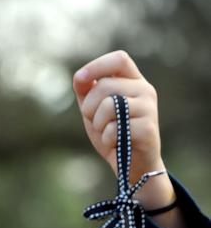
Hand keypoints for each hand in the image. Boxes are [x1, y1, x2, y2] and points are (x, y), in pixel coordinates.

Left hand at [74, 50, 187, 227]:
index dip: (97, 66)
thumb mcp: (95, 113)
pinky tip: (115, 145)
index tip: (79, 80)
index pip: (119, 59)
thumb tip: (79, 78)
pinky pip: (115, 128)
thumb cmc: (114, 137)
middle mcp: (145, 90)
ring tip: (106, 134)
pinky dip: (107, 140)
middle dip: (89, 107)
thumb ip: (87, 94)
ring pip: (109, 105)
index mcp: (134, 82)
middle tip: (95, 123)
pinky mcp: (148, 128)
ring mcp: (149, 108)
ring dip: (98, 124)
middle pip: (105, 85)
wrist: (133, 168)